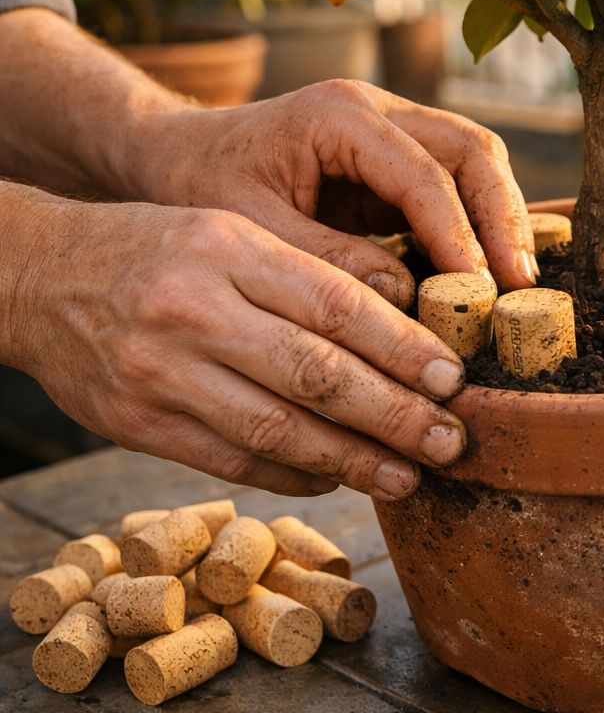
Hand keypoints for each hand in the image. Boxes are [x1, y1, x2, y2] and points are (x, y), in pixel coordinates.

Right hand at [12, 195, 471, 498]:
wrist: (37, 275)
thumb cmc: (161, 250)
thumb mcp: (233, 233)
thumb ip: (310, 277)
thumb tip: (406, 339)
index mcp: (229, 247)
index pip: (335, 304)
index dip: (402, 347)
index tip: (453, 378)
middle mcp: (195, 309)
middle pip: (316, 372)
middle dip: (395, 414)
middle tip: (452, 440)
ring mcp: (161, 372)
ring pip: (278, 428)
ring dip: (353, 460)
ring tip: (408, 475)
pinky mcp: (136, 424)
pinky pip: (233, 459)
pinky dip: (293, 475)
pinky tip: (337, 479)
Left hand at [140, 79, 537, 307]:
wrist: (173, 155)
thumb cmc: (199, 183)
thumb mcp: (248, 227)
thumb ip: (324, 259)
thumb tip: (403, 296)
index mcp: (340, 115)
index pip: (424, 172)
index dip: (460, 232)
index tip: (481, 288)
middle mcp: (378, 111)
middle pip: (473, 150)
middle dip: (504, 216)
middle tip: (521, 283)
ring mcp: (393, 132)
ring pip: (477, 163)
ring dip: (502, 220)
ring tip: (518, 283)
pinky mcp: (396, 164)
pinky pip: (457, 187)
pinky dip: (480, 227)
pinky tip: (492, 274)